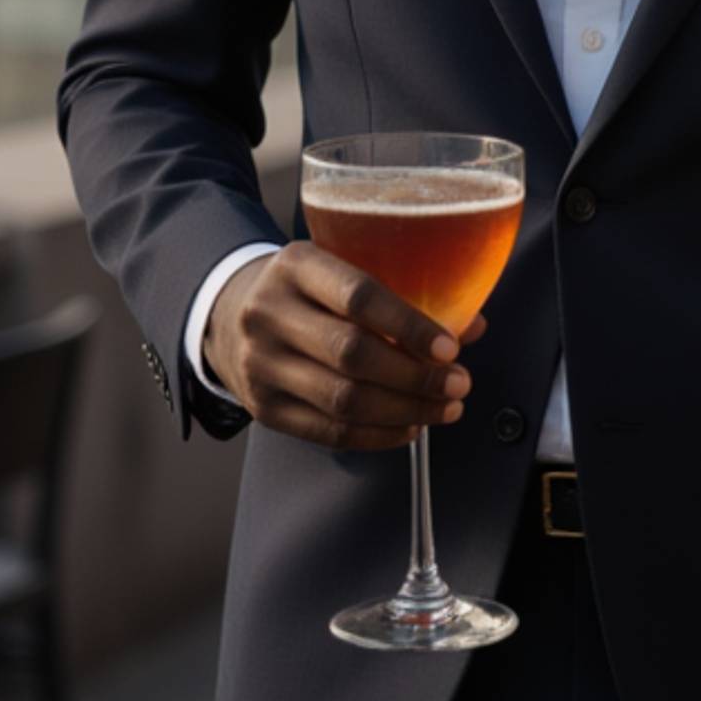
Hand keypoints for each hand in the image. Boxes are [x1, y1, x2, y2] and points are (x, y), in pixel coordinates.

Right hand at [205, 244, 483, 449]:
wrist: (228, 312)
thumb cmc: (306, 290)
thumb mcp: (340, 268)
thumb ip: (403, 291)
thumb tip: (472, 326)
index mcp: (296, 265)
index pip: (357, 296)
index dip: (408, 325)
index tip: (450, 346)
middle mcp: (270, 313)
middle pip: (351, 355)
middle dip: (415, 377)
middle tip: (458, 384)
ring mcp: (261, 364)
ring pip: (342, 400)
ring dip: (404, 411)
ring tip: (443, 409)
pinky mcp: (263, 408)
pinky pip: (328, 431)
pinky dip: (378, 435)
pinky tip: (409, 427)